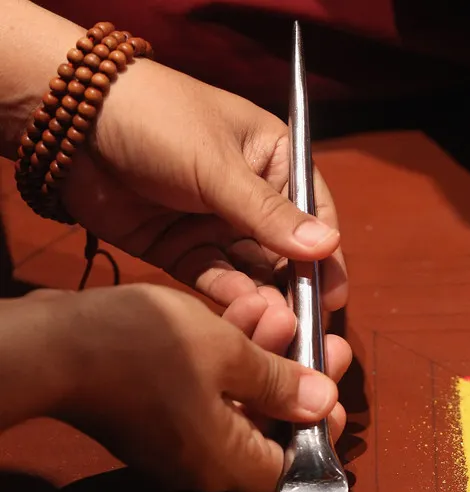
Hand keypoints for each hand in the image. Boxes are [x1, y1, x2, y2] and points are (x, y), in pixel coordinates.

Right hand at [26, 284, 350, 491]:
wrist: (51, 345)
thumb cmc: (139, 348)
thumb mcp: (226, 353)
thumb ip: (280, 382)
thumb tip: (323, 404)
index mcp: (224, 462)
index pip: (291, 465)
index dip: (319, 427)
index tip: (334, 384)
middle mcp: (201, 464)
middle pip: (266, 432)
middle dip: (294, 380)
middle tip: (319, 340)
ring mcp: (173, 443)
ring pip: (235, 405)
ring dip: (261, 360)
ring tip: (281, 310)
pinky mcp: (152, 418)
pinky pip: (203, 396)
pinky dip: (225, 360)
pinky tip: (242, 313)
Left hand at [61, 55, 347, 313]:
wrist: (72, 126)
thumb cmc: (158, 122)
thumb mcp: (218, 166)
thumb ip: (269, 214)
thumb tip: (329, 247)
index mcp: (273, 160)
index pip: (313, 213)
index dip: (325, 256)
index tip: (334, 296)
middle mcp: (251, 198)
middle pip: (285, 252)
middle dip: (296, 287)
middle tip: (306, 326)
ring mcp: (216, 227)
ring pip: (252, 272)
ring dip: (266, 297)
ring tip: (277, 325)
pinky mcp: (182, 252)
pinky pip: (215, 280)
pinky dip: (230, 297)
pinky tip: (245, 312)